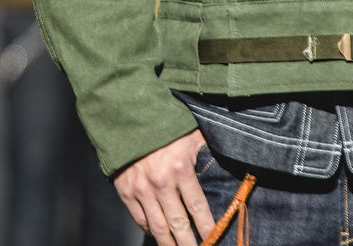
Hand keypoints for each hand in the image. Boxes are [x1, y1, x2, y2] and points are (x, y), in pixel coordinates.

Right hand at [114, 129, 215, 245]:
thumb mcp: (192, 134)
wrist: (130, 119)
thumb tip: (226, 155)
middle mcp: (161, 183)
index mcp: (181, 168)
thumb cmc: (166, 125)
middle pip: (178, 223)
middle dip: (188, 243)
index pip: (197, 205)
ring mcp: (142, 190)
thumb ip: (206, 149)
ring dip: (168, 243)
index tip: (213, 236)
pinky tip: (157, 235)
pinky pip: (139, 218)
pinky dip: (149, 230)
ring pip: (157, 226)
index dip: (206, 225)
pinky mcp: (126, 192)